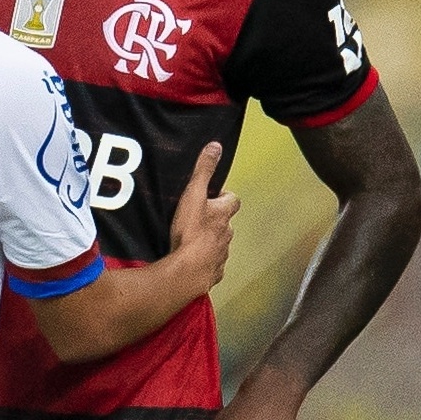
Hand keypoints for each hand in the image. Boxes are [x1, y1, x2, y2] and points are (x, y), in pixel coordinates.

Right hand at [167, 140, 238, 296]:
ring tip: (194, 240)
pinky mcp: (213, 272)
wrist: (187, 271)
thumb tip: (215, 147)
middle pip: (227, 222)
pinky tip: (193, 260)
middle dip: (217, 219)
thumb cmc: (190, 233)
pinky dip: (206, 261)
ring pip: (220, 243)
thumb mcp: (193, 194)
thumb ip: (204, 171)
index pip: (233, 199)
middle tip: (200, 217)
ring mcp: (221, 254)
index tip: (215, 194)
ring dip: (211, 240)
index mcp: (223, 214)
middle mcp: (227, 234)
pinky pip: (212, 264)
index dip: (224, 196)